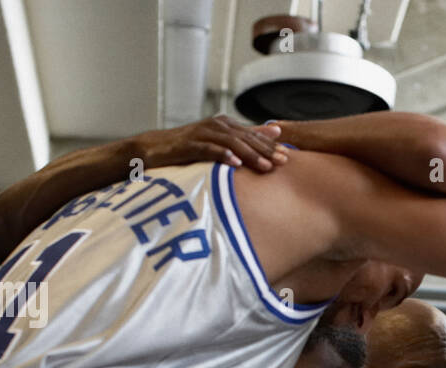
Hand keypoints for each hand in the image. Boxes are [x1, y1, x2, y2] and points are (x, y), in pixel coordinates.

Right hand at [132, 115, 287, 171]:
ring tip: (265, 166)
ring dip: (250, 154)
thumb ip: (246, 136)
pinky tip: (235, 163)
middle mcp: (216, 125)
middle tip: (284, 161)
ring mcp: (203, 134)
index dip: (271, 145)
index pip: (253, 135)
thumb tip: (276, 130)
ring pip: (231, 143)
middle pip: (246, 138)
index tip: (289, 156)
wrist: (155, 148)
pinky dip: (223, 155)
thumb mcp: (220, 142)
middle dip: (266, 150)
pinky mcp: (190, 144)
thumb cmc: (190, 148)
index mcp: (226, 125)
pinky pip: (209, 149)